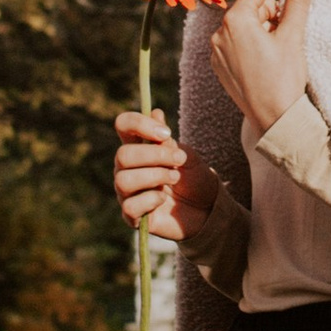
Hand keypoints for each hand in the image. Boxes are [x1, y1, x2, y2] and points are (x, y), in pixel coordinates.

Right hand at [113, 108, 218, 246]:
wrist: (208, 210)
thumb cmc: (195, 180)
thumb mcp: (186, 155)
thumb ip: (168, 140)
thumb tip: (156, 113)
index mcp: (138, 148)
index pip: (123, 125)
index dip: (139, 124)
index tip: (166, 133)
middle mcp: (126, 169)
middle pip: (123, 155)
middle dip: (155, 156)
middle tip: (179, 160)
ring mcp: (127, 193)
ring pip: (124, 180)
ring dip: (155, 176)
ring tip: (175, 179)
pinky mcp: (132, 216)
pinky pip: (130, 206)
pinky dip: (151, 200)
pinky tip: (164, 199)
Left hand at [210, 0, 312, 130]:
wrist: (274, 120)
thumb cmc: (282, 80)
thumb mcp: (293, 37)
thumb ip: (298, 4)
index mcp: (235, 21)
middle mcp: (220, 34)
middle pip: (250, 7)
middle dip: (272, 12)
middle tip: (292, 28)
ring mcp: (217, 52)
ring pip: (244, 26)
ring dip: (264, 28)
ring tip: (281, 47)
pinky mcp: (220, 67)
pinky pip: (236, 45)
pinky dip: (253, 44)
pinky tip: (269, 59)